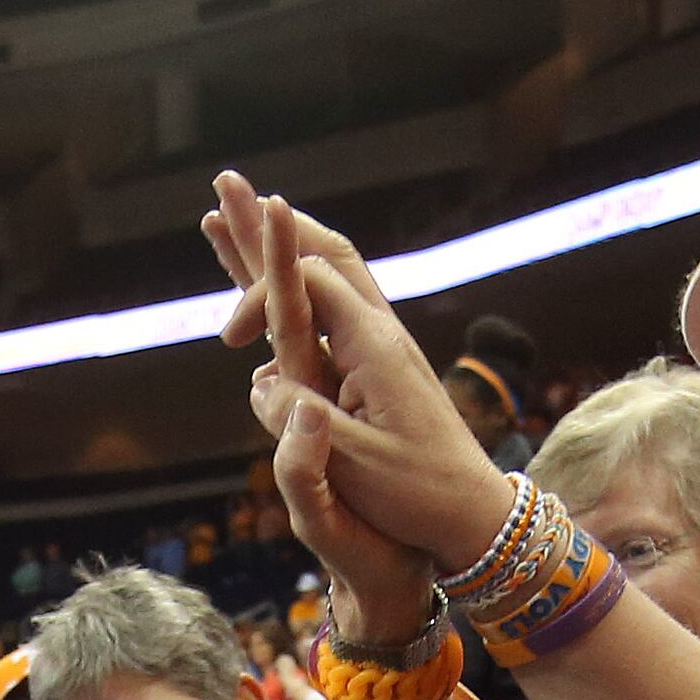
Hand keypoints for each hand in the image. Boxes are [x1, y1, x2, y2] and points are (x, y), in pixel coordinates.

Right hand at [199, 173, 514, 597]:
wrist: (472, 513)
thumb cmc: (416, 493)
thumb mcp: (351, 463)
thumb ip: (301, 420)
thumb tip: (258, 381)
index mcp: (372, 345)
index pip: (303, 280)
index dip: (257, 296)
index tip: (231, 343)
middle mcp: (380, 333)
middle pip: (324, 252)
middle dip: (269, 226)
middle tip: (227, 185)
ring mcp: (384, 347)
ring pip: (333, 272)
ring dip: (289, 243)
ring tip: (256, 209)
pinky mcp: (383, 367)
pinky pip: (337, 307)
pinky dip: (305, 283)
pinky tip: (291, 282)